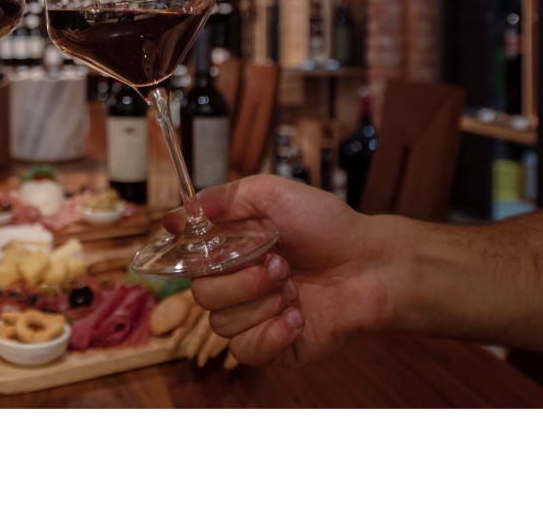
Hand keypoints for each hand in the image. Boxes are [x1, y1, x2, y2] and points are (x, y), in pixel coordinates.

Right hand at [164, 176, 393, 368]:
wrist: (373, 265)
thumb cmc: (328, 226)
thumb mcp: (273, 193)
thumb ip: (222, 199)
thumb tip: (172, 218)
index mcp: (231, 252)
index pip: (190, 263)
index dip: (200, 258)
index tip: (219, 248)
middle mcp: (238, 286)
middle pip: (202, 296)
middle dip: (241, 281)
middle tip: (280, 266)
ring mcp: (255, 318)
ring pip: (221, 324)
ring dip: (260, 305)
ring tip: (294, 289)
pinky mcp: (275, 348)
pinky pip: (247, 352)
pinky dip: (270, 334)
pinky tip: (297, 317)